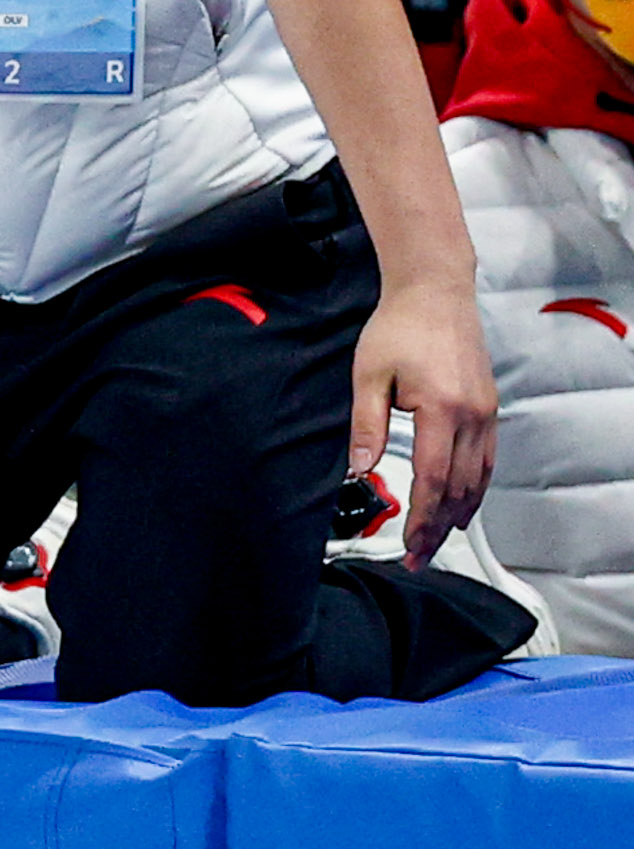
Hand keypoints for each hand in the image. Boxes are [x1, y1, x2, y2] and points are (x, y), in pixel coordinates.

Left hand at [356, 278, 498, 562]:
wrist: (435, 293)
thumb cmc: (400, 328)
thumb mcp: (367, 376)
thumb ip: (365, 426)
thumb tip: (360, 469)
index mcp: (442, 409)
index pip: (433, 479)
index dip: (422, 518)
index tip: (409, 544)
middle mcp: (473, 415)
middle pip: (460, 488)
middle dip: (440, 527)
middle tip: (419, 556)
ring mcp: (486, 412)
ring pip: (479, 478)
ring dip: (460, 513)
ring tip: (439, 540)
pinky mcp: (488, 408)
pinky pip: (485, 459)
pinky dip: (474, 488)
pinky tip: (461, 503)